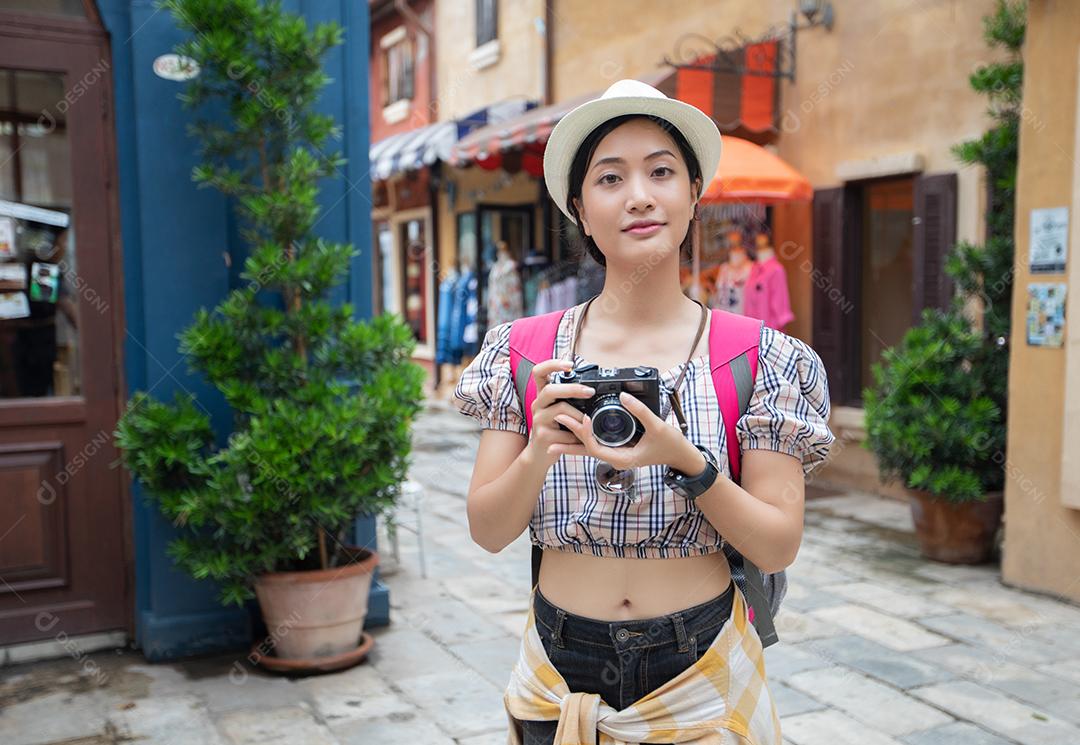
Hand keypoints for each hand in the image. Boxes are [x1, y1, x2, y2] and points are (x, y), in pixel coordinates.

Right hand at [525, 359, 595, 466]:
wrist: (540, 455)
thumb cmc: (555, 430)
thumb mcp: (560, 411)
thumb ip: (570, 399)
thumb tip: (591, 388)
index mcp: (543, 395)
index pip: (539, 372)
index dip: (552, 364)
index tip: (570, 364)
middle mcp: (538, 404)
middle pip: (551, 390)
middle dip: (572, 389)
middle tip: (590, 391)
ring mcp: (538, 420)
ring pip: (560, 410)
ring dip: (579, 416)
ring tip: (588, 422)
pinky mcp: (543, 435)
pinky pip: (565, 431)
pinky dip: (578, 434)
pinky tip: (581, 439)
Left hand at [546, 391, 705, 472]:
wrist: (681, 456)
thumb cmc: (671, 445)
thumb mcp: (657, 427)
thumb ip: (641, 412)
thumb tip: (623, 396)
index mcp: (622, 458)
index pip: (595, 448)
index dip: (586, 433)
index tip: (582, 417)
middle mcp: (615, 458)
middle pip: (587, 447)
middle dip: (571, 433)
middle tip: (557, 416)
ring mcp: (616, 454)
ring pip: (589, 446)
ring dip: (573, 436)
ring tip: (555, 428)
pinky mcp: (618, 448)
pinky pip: (597, 443)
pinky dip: (585, 435)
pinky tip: (575, 427)